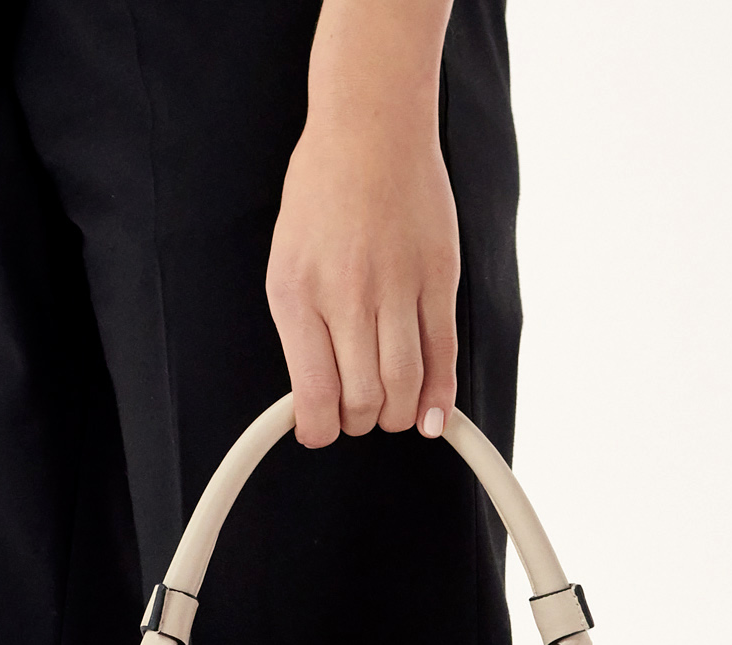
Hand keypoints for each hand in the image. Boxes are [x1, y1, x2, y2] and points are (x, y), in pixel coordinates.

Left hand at [266, 0, 458, 447]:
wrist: (371, 127)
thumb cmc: (323, 195)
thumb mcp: (287, 266)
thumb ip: (301, 332)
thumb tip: (318, 399)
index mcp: (299, 296)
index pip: (315, 398)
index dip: (319, 430)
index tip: (321, 430)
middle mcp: (349, 296)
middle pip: (364, 401)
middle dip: (361, 421)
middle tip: (359, 411)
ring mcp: (398, 288)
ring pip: (405, 388)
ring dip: (399, 414)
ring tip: (392, 407)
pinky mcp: (439, 277)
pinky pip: (443, 354)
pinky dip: (441, 396)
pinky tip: (435, 415)